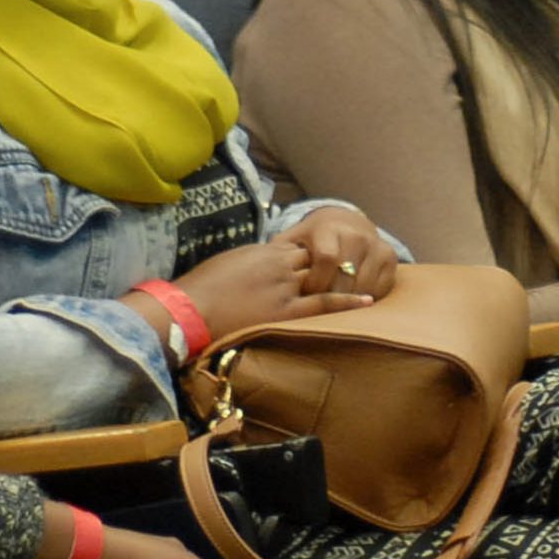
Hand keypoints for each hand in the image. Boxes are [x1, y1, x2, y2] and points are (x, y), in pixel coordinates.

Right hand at [171, 236, 368, 343]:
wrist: (190, 310)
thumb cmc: (203, 287)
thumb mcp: (231, 262)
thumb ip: (254, 261)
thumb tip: (264, 264)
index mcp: (266, 251)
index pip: (303, 246)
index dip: (316, 253)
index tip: (329, 256)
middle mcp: (280, 265)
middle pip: (318, 260)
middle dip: (334, 264)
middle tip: (355, 266)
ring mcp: (285, 288)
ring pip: (324, 278)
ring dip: (345, 278)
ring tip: (368, 278)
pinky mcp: (285, 311)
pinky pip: (323, 304)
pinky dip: (347, 301)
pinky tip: (367, 299)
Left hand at [275, 207, 396, 302]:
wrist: (347, 224)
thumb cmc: (313, 239)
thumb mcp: (294, 240)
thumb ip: (280, 253)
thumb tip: (257, 269)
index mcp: (330, 228)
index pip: (327, 259)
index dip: (316, 281)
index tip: (307, 293)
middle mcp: (357, 234)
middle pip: (345, 277)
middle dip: (330, 296)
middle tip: (318, 304)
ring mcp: (377, 246)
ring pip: (363, 287)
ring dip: (346, 301)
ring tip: (332, 302)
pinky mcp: (391, 259)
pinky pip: (379, 289)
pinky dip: (364, 299)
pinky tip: (350, 298)